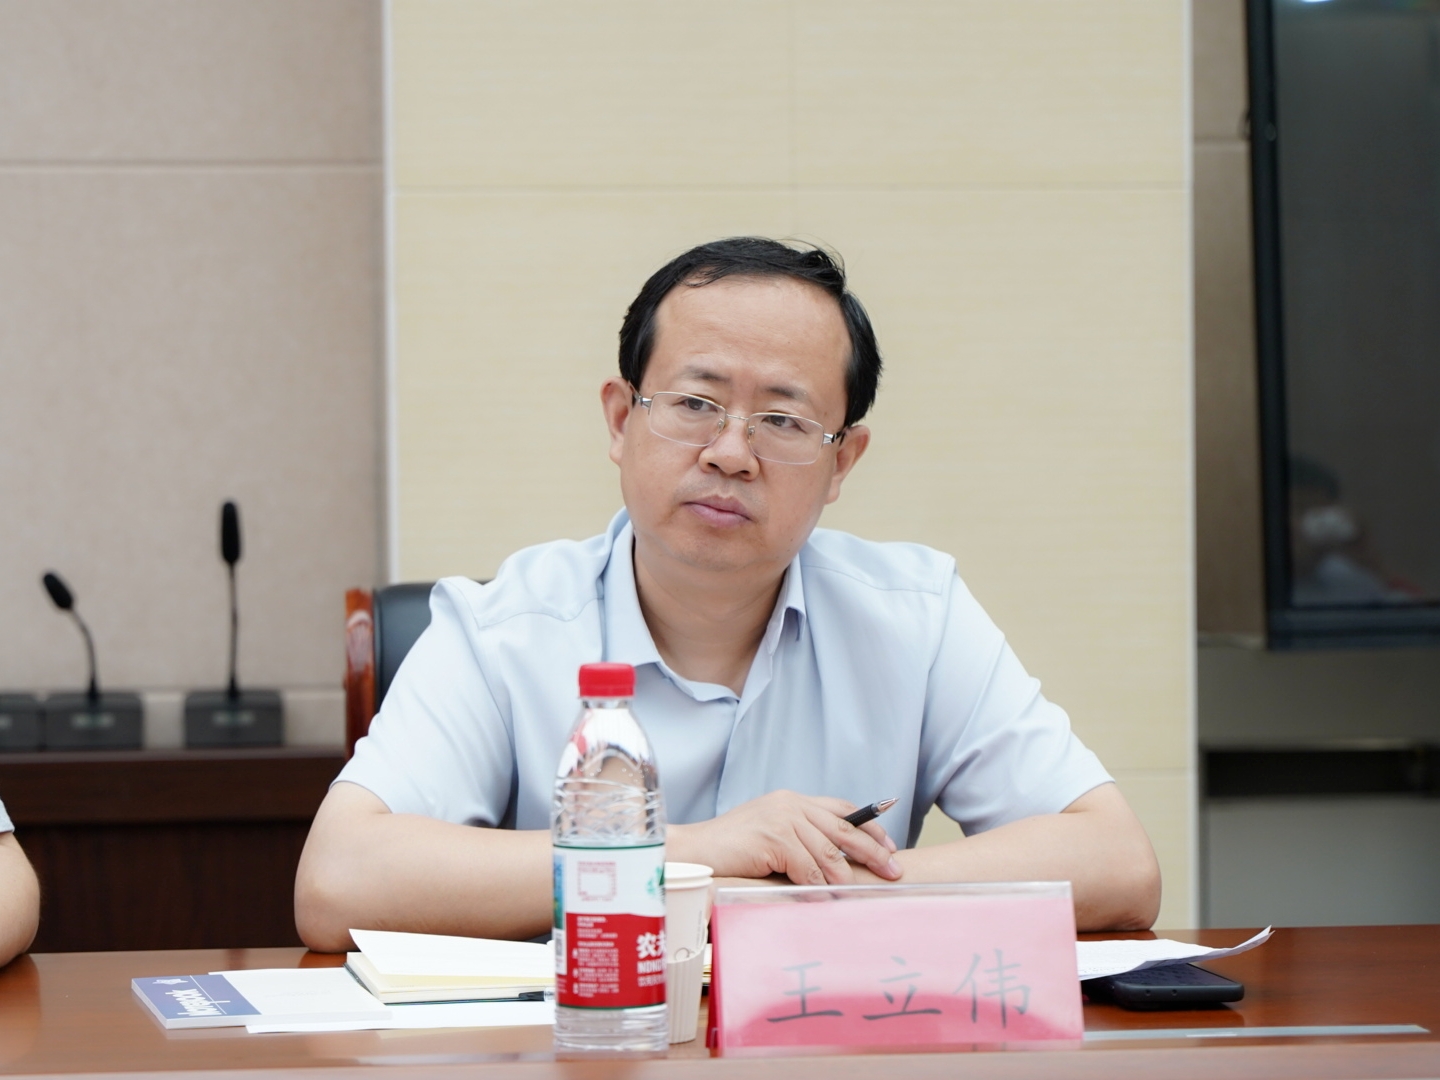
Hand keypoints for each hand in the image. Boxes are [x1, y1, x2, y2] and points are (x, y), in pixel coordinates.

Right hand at [668, 790, 901, 885]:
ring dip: (845, 875)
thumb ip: (799, 838)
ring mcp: (781, 819)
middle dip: (872, 850)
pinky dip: (818, 885)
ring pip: (827, 850)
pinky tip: (826, 897)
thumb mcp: (770, 834)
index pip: (841, 808)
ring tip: (858, 891)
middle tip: (893, 869)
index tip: (889, 845)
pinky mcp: (772, 838)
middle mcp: (790, 804)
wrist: (694, 851)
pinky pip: (806, 867)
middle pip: (843, 827)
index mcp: (792, 800)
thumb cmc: (730, 849)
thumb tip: (835, 862)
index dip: (869, 826)